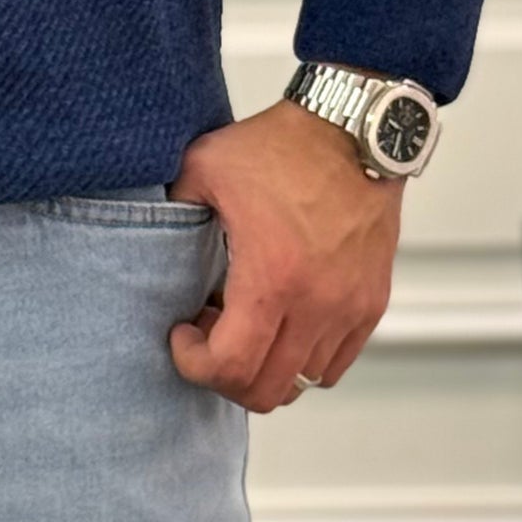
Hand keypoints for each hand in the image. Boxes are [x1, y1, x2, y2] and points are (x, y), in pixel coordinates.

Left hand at [166, 100, 402, 411]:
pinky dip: (305, 359)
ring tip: (248, 324)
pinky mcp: (372, 302)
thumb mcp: (203, 168)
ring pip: (304, 383)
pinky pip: (337, 363)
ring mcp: (350, 308)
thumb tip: (149, 234)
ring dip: (267, 367)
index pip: (231, 368)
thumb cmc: (281, 147)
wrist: (352, 130)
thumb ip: (169, 209)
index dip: (195, 365)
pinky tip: (283, 321)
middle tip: (211, 336)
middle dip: (226, 376)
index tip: (183, 335)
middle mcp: (317, 304)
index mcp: (272, 279)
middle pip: (267, 391)